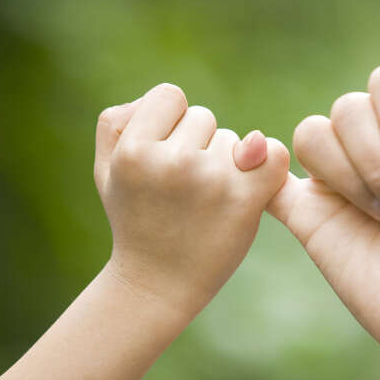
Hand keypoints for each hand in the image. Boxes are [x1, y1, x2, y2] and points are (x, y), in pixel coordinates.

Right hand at [95, 83, 288, 316]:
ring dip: (226, 163)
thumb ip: (118, 120)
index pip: (169, 95)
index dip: (169, 122)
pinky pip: (273, 154)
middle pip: (204, 117)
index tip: (164, 153)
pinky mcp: (244, 201)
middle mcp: (172, 162)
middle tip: (182, 187)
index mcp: (133, 151)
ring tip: (204, 201)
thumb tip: (177, 102)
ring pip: (236, 140)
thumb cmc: (134, 219)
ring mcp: (210, 181)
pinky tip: (252, 186)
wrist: (156, 284)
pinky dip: (269, 165)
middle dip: (197, 145)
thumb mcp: (106, 168)